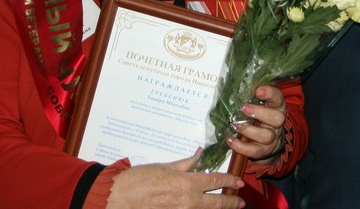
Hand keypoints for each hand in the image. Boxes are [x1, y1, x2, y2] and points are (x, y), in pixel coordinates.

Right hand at [106, 150, 244, 208]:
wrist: (119, 197)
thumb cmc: (139, 179)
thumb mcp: (165, 167)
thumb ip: (186, 163)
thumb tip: (200, 155)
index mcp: (186, 183)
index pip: (215, 181)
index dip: (230, 181)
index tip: (239, 182)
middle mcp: (187, 200)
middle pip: (217, 203)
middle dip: (231, 202)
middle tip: (240, 201)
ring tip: (227, 207)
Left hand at [228, 85, 287, 163]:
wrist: (268, 139)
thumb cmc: (259, 115)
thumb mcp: (258, 103)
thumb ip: (250, 95)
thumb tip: (235, 84)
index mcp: (277, 106)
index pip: (277, 97)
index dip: (269, 93)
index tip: (258, 90)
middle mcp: (277, 122)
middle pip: (276, 118)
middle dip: (259, 113)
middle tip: (243, 108)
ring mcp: (272, 137)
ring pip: (266, 136)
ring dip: (249, 130)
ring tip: (235, 125)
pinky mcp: (264, 151)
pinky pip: (255, 151)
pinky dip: (241, 147)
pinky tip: (230, 139)